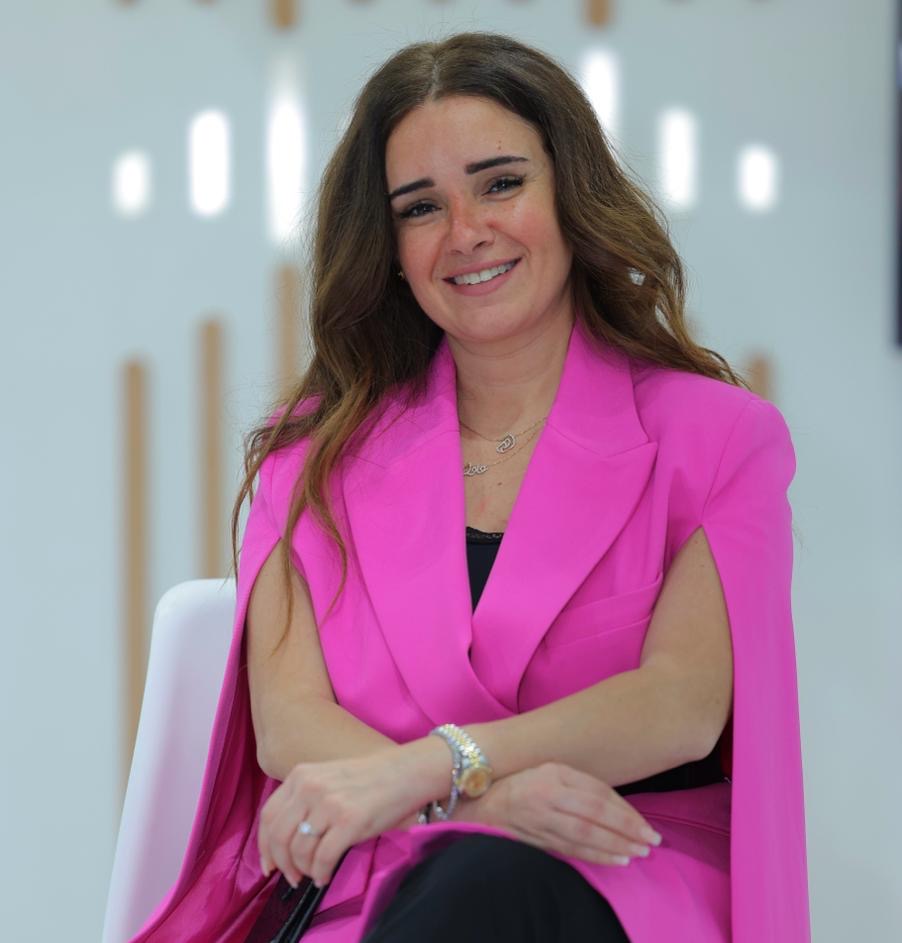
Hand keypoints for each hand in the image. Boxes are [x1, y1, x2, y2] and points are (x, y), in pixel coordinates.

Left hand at [257, 751, 424, 887]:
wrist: (404, 773)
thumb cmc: (368, 779)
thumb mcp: (327, 778)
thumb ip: (304, 801)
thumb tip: (285, 843)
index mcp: (301, 775)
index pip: (268, 816)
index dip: (264, 846)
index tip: (268, 865)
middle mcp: (310, 787)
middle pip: (278, 836)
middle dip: (282, 865)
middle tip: (292, 878)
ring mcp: (329, 803)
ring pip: (299, 850)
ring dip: (303, 871)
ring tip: (314, 875)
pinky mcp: (349, 821)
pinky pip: (323, 858)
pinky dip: (320, 873)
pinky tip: (325, 875)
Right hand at [452, 762, 662, 865]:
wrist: (480, 800)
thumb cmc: (522, 780)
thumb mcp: (551, 769)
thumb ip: (580, 782)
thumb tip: (615, 803)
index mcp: (553, 776)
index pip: (597, 795)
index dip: (624, 811)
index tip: (646, 825)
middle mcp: (546, 798)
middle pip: (594, 817)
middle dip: (625, 831)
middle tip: (650, 842)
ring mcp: (539, 822)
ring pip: (583, 837)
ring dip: (614, 847)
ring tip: (638, 853)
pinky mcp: (535, 841)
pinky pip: (570, 850)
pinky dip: (595, 857)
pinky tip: (615, 860)